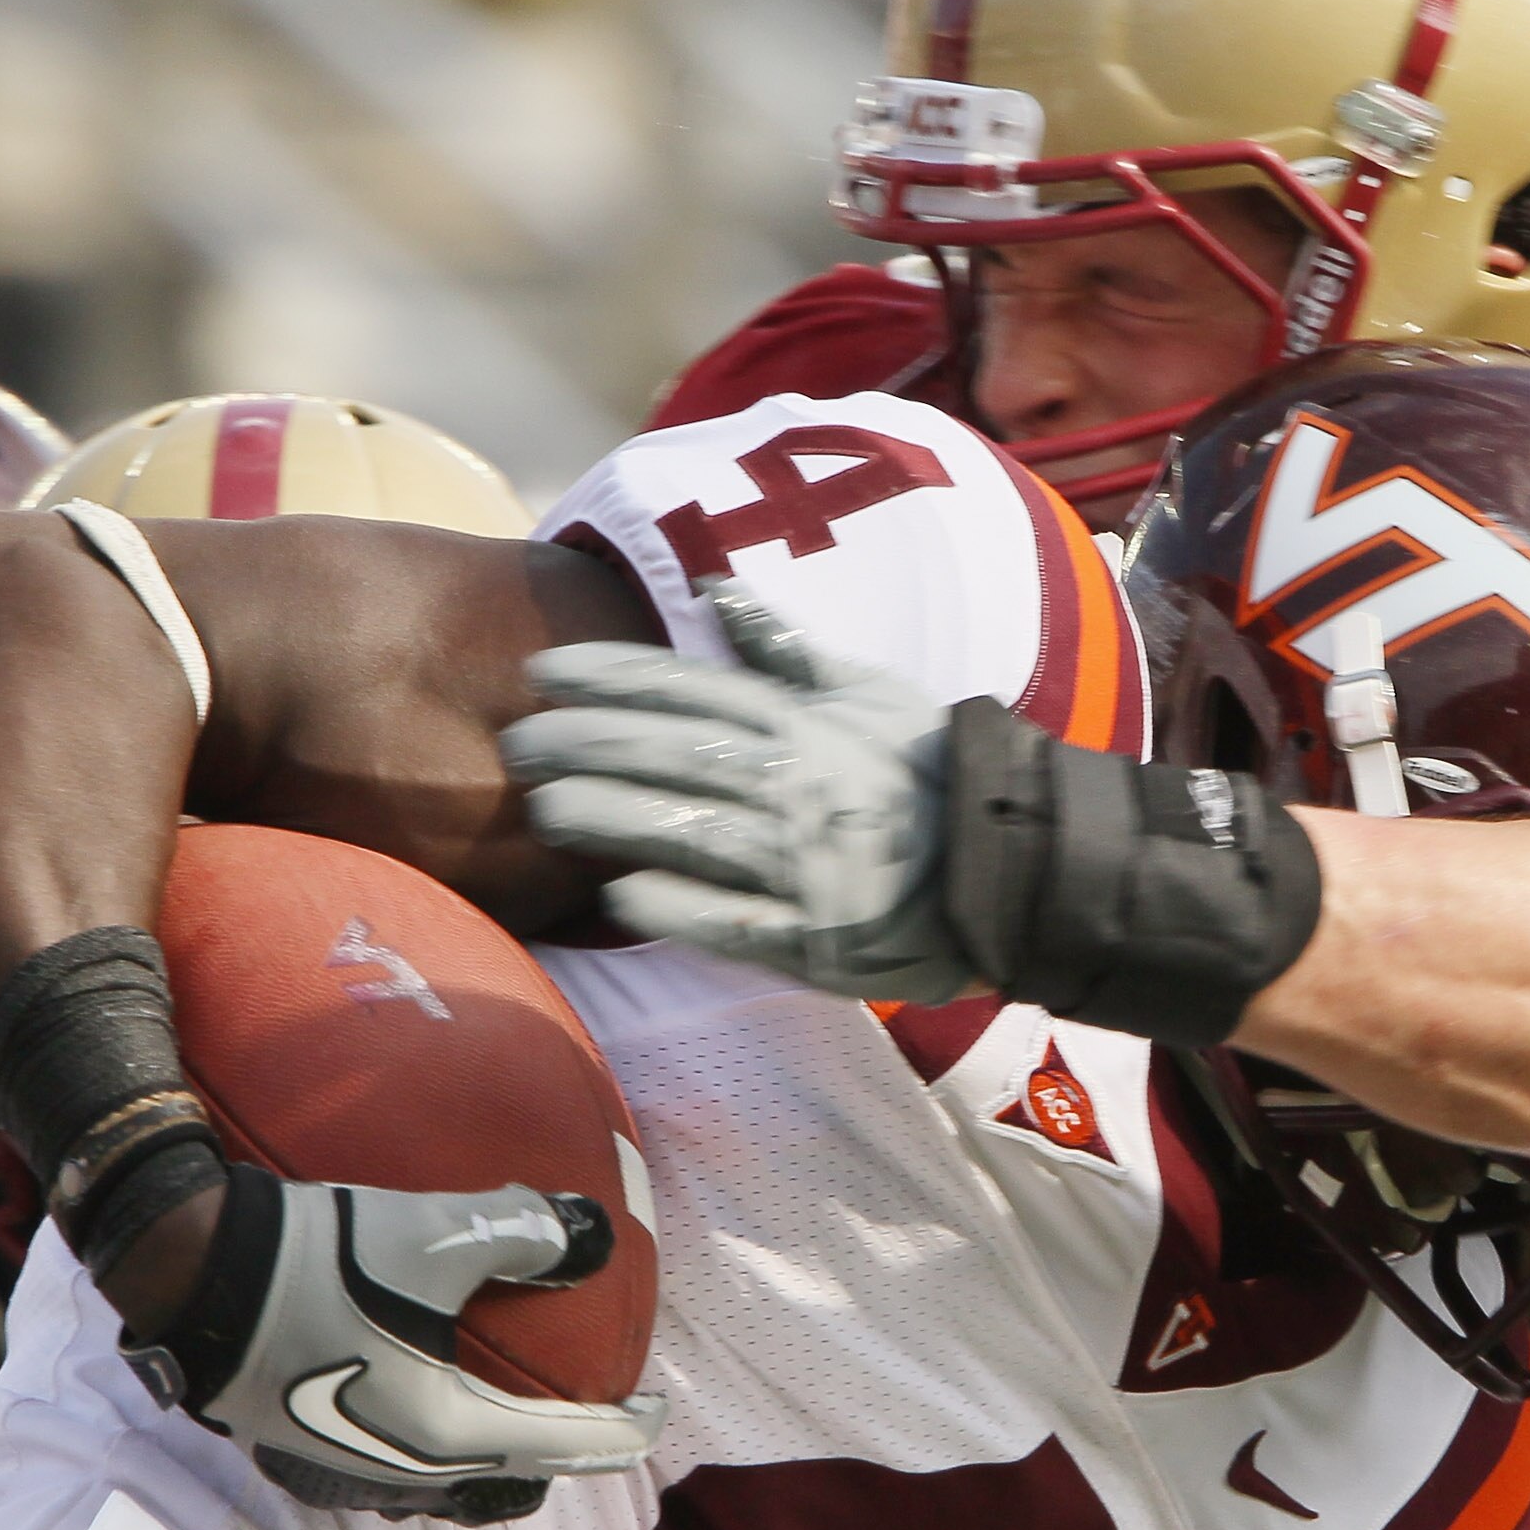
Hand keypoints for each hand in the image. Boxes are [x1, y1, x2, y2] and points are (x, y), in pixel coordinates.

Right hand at [121, 1166, 662, 1523]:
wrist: (190, 1278)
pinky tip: (425, 1395)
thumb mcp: (435, 1232)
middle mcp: (404, 1474)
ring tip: (513, 1413)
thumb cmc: (319, 1259)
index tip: (657, 1410)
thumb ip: (529, 1233)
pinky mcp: (305, 1455)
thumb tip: (600, 1233)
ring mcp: (348, 1475)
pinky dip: (433, 1448)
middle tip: (590, 1414)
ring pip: (449, 1488)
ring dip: (493, 1460)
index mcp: (449, 1435)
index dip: (624, 1432)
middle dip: (561, 1457)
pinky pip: (394, 1470)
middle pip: (512, 1483)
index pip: (567, 1447)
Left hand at [500, 582, 976, 1000]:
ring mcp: (807, 863)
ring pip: (695, 830)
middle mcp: (799, 785)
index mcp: (806, 725)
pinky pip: (740, 920)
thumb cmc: (928, 774)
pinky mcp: (818, 937)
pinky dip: (682, 907)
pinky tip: (620, 895)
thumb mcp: (869, 693)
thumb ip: (785, 649)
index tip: (545, 670)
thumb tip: (717, 592)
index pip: (693, 690)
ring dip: (615, 817)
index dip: (614, 677)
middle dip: (591, 743)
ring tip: (544, 809)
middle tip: (517, 741)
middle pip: (678, 753)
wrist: (1012, 867)